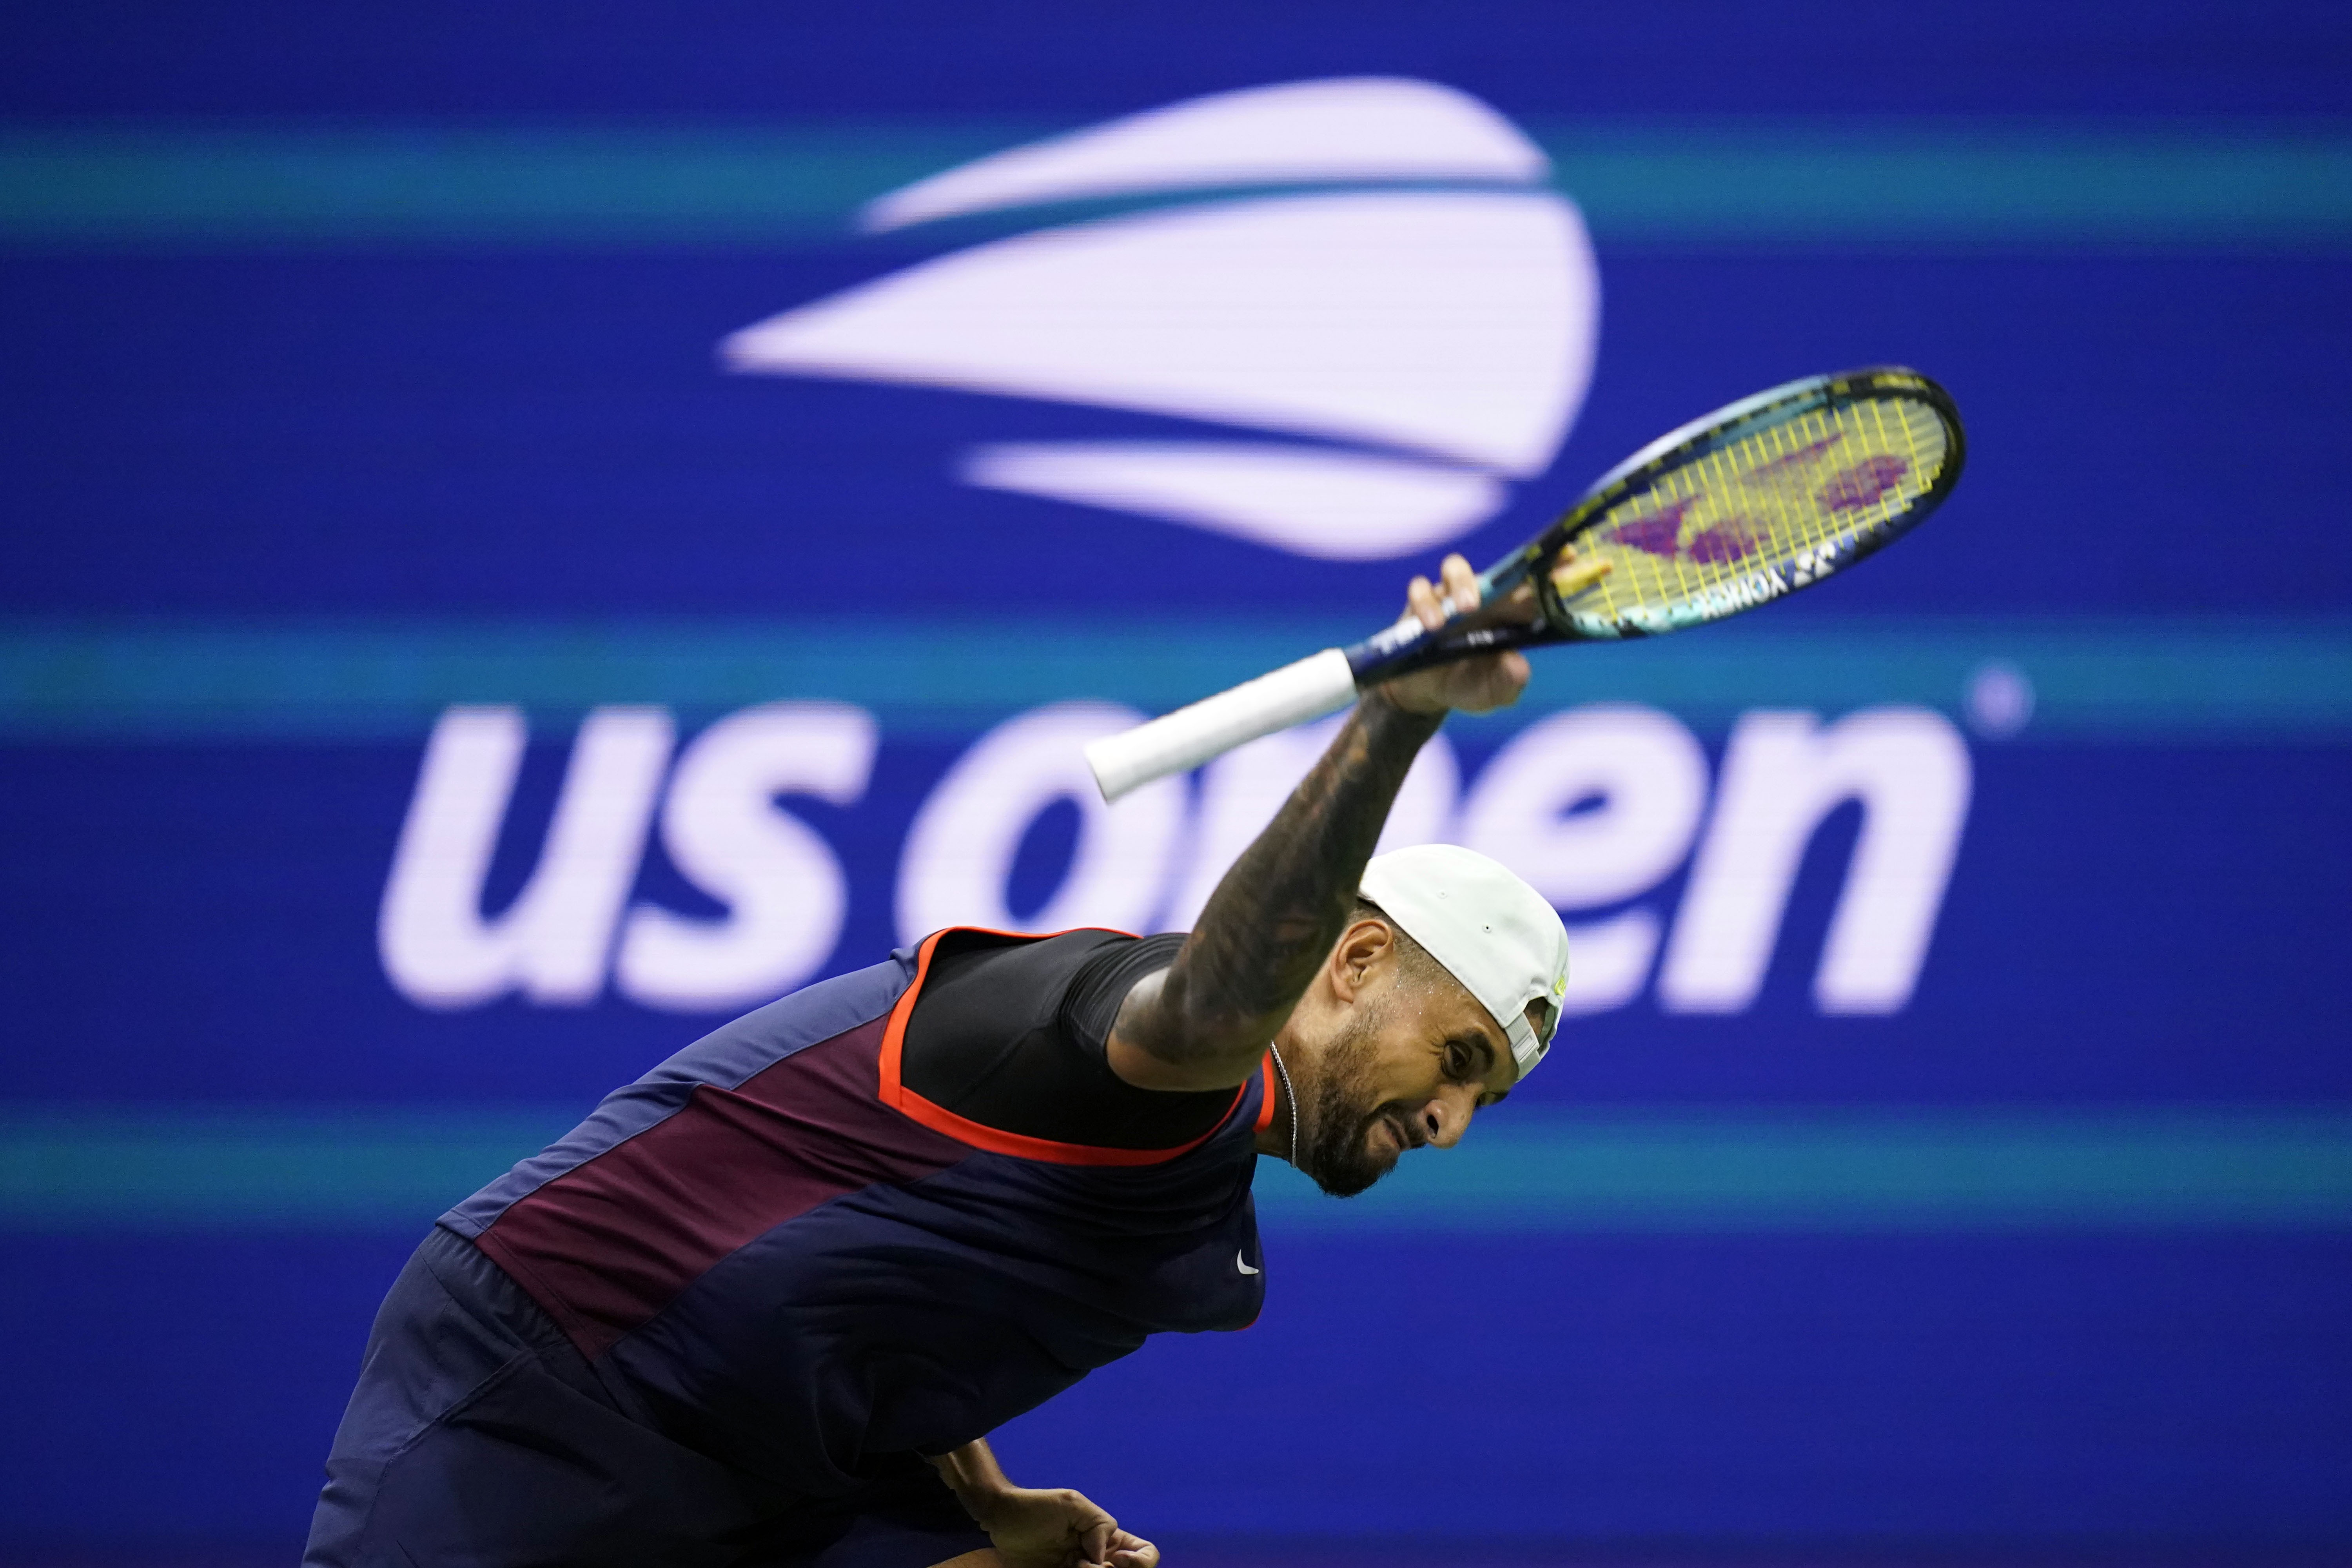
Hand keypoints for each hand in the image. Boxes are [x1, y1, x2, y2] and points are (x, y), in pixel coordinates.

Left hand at [968, 1483, 1158, 1567]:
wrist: (1000, 1520)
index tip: (1115, 1559)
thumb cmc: (1036, 1506)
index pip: (1145, 1554)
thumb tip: (1102, 1557)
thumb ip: (1098, 1524)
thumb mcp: (1072, 1504)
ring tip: (1065, 1566)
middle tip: (1081, 1565)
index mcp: (1108, 1537)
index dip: (1141, 1562)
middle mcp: (1098, 1558)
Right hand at [1377, 552, 1539, 715]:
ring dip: (1463, 584)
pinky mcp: (1419, 604)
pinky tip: (1431, 626)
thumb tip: (1517, 665)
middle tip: (1519, 585)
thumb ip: (1508, 683)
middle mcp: (1482, 599)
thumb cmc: (1469, 686)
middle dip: (1511, 567)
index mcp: (1509, 615)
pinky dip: (1426, 603)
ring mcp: (1450, 598)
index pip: (1533, 588)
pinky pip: (1420, 590)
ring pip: (1455, 569)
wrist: (1426, 693)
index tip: (1571, 557)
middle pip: (1498, 570)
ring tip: (1466, 608)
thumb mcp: (1493, 693)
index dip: (1550, 571)